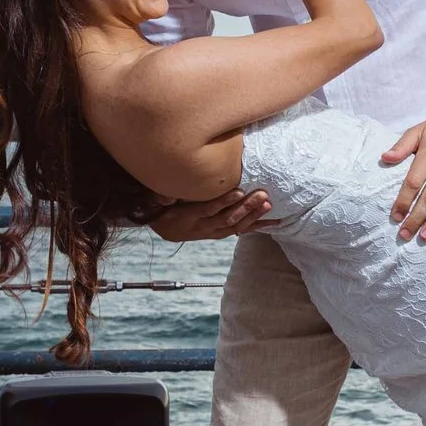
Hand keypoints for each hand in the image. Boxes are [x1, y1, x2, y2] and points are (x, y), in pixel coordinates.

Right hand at [147, 188, 275, 242]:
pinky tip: (272, 223)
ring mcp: (212, 232)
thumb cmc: (160, 207)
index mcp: (187, 217)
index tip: (239, 191)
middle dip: (245, 207)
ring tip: (268, 205)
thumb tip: (167, 196)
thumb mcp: (154, 200)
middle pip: (225, 218)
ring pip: (234, 226)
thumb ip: (160, 197)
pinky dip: (256, 227)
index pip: (207, 210)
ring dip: (252, 217)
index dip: (223, 202)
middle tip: (262, 196)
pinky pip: (239, 231)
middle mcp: (201, 228)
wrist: (163, 227)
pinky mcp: (219, 233)